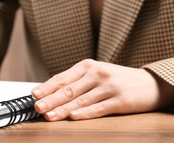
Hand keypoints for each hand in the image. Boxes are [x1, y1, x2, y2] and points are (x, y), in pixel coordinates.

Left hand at [32, 59, 171, 120]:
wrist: (149, 83)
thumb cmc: (116, 79)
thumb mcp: (96, 73)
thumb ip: (77, 81)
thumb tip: (51, 93)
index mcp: (87, 66)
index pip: (62, 77)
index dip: (47, 87)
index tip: (34, 95)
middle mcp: (97, 74)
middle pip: (69, 89)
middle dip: (51, 100)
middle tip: (37, 107)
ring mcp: (109, 87)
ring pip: (81, 100)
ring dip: (63, 109)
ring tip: (50, 116)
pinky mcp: (120, 100)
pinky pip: (98, 108)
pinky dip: (84, 113)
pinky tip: (73, 117)